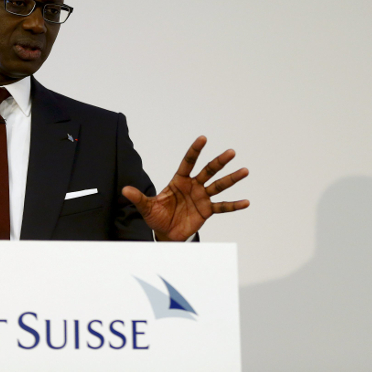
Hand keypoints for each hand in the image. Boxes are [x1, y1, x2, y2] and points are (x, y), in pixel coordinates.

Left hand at [122, 136, 248, 240]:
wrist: (165, 233)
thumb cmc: (156, 216)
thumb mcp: (146, 207)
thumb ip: (138, 198)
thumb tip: (125, 190)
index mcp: (179, 181)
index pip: (188, 162)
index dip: (195, 151)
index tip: (203, 138)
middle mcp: (193, 186)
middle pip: (208, 171)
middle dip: (219, 161)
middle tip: (231, 152)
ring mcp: (201, 197)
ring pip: (218, 185)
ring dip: (231, 179)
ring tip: (244, 171)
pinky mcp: (207, 211)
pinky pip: (222, 207)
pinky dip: (234, 205)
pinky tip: (246, 202)